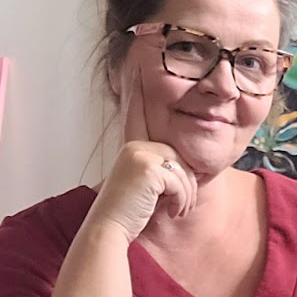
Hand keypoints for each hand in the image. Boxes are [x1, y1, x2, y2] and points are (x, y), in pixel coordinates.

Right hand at [88, 67, 197, 243]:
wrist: (110, 231)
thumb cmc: (130, 214)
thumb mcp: (149, 185)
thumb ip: (163, 170)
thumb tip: (187, 167)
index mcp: (135, 145)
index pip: (148, 123)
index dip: (138, 91)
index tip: (136, 65)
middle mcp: (136, 144)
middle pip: (181, 158)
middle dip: (187, 187)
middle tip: (178, 208)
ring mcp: (140, 154)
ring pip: (184, 172)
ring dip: (185, 198)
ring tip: (175, 212)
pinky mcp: (147, 168)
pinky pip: (182, 183)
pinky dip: (181, 201)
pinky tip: (170, 212)